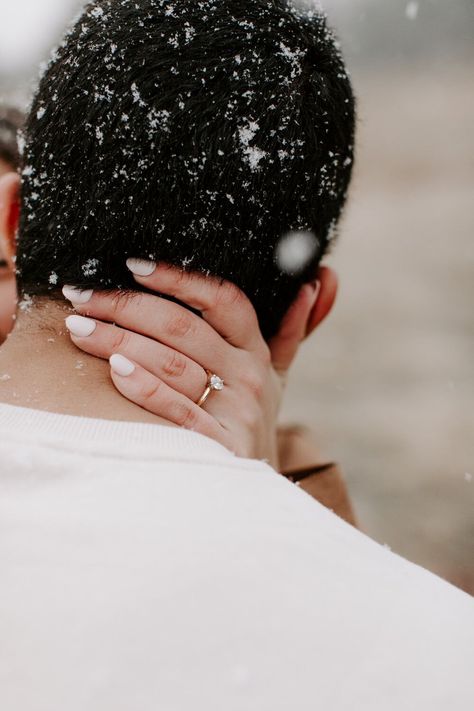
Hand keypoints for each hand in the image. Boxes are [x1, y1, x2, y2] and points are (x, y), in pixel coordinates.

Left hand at [64, 262, 322, 466]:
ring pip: (172, 362)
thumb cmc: (246, 423)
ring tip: (80, 327)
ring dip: (119, 340)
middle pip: (184, 327)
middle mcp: (251, 377)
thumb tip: (320, 281)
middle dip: (125, 305)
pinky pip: (176, 409)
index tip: (133, 264)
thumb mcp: (274, 378)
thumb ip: (290, 331)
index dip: (179, 278)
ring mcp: (237, 412)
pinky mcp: (220, 447)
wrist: (254, 494)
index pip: (223, 299)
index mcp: (258, 352)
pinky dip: (144, 386)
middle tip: (82, 296)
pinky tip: (114, 369)